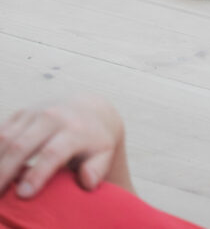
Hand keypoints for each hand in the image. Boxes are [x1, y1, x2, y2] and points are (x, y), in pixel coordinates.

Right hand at [0, 97, 124, 198]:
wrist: (88, 109)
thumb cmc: (94, 140)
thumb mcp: (104, 154)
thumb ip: (97, 169)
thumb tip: (87, 181)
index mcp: (75, 129)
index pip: (52, 152)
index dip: (37, 174)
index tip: (24, 195)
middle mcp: (54, 116)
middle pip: (22, 145)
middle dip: (6, 171)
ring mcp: (35, 112)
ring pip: (7, 137)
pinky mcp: (22, 112)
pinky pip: (2, 131)